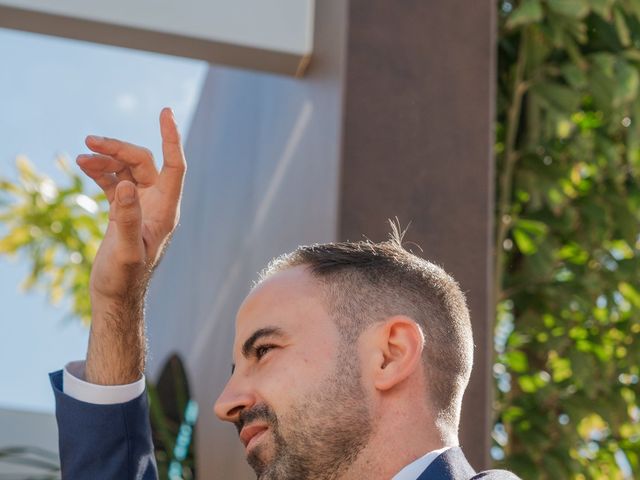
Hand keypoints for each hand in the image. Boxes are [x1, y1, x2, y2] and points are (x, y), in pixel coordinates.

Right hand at [76, 108, 186, 383]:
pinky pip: (115, 181)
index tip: (165, 112)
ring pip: (127, 169)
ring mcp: (142, 206)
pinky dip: (100, 171)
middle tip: (89, 142)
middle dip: (118, 149)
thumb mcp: (124, 251)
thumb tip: (125, 184)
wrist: (115, 296)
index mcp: (166, 211)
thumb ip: (126, 218)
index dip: (172, 139)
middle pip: (144, 163)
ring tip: (81, 157)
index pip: (175, 166)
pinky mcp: (126, 210)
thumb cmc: (124, 279)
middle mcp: (158, 204)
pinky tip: (83, 166)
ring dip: (106, 159)